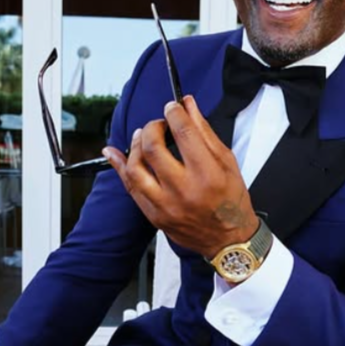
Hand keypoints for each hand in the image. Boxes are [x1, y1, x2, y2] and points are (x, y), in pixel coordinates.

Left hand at [104, 95, 258, 257]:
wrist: (228, 239)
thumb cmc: (231, 200)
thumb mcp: (227, 162)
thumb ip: (205, 132)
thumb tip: (188, 105)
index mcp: (208, 174)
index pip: (183, 133)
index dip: (174, 113)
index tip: (172, 107)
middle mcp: (184, 190)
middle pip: (153, 148)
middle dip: (153, 127)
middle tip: (159, 124)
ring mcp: (165, 205)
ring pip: (136, 168)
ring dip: (135, 145)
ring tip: (142, 137)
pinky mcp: (154, 215)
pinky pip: (129, 188)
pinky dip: (119, 167)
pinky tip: (113, 153)